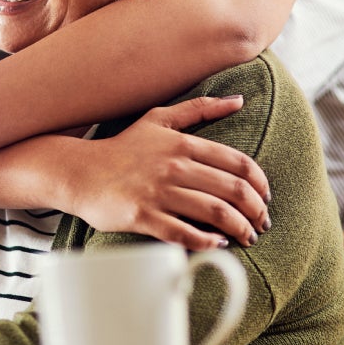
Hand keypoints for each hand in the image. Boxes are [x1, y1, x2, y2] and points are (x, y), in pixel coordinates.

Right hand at [64, 95, 270, 250]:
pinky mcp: (142, 216)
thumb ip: (200, 109)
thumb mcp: (159, 120)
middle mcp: (173, 167)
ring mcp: (157, 192)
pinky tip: (216, 244)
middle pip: (232, 191)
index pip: (238, 164)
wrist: (79, 172)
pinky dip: (207, 242)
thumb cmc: (122, 148)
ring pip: (215, 213)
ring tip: (246, 238)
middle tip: (261, 224)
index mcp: (182, 144)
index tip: (264, 198)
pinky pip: (184, 233)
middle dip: (256, 211)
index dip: (260, 184)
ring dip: (239, 229)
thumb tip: (239, 100)